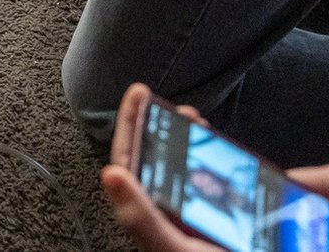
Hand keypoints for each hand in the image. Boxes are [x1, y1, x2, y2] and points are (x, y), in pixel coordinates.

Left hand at [103, 84, 226, 251]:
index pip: (129, 164)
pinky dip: (208, 162)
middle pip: (153, 164)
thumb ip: (143, 220)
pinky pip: (206, 187)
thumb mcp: (176, 250)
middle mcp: (167, 220)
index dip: (130, 126)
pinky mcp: (215, 225)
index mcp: (152, 222)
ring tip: (192, 121)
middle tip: (169, 104)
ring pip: (178, 172)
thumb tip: (110, 174)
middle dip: (158, 128)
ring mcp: (190, 222)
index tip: (139, 93)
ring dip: (183, 142)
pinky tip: (218, 153)